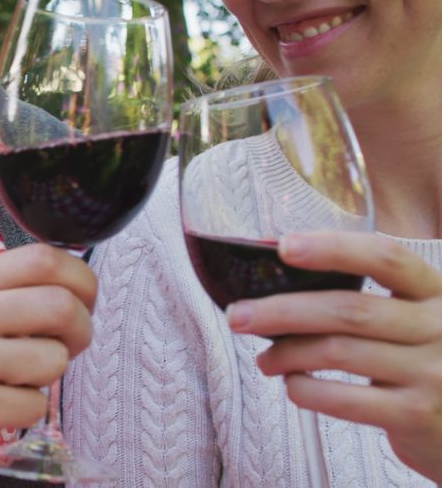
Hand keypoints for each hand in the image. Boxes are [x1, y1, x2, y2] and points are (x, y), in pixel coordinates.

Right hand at [0, 243, 95, 469]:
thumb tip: (67, 288)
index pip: (41, 259)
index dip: (80, 276)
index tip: (84, 296)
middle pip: (61, 306)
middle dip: (82, 327)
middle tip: (71, 340)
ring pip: (54, 360)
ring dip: (51, 371)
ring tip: (23, 373)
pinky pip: (35, 405)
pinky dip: (29, 407)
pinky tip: (2, 401)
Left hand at [226, 231, 441, 481]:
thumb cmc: (424, 363)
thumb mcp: (416, 321)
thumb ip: (370, 302)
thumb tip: (277, 287)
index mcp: (436, 292)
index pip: (387, 257)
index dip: (334, 248)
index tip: (283, 246)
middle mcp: (441, 328)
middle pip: (349, 309)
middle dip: (283, 310)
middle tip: (239, 316)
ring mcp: (433, 373)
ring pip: (338, 352)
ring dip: (286, 353)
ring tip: (263, 359)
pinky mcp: (416, 414)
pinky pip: (344, 399)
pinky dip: (306, 390)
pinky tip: (292, 385)